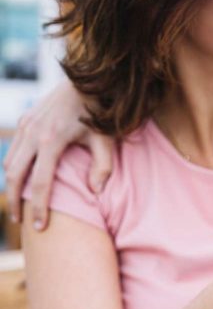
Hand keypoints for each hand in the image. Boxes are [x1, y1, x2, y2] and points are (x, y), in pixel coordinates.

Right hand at [3, 81, 114, 228]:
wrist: (87, 81)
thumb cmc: (100, 113)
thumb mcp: (106, 140)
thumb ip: (103, 168)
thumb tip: (95, 192)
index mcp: (51, 141)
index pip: (40, 183)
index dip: (39, 207)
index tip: (40, 227)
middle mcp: (33, 134)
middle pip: (15, 176)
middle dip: (16, 201)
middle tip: (20, 222)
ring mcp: (26, 126)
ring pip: (9, 162)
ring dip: (11, 185)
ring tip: (19, 204)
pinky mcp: (26, 121)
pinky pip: (13, 150)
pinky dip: (12, 168)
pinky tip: (19, 181)